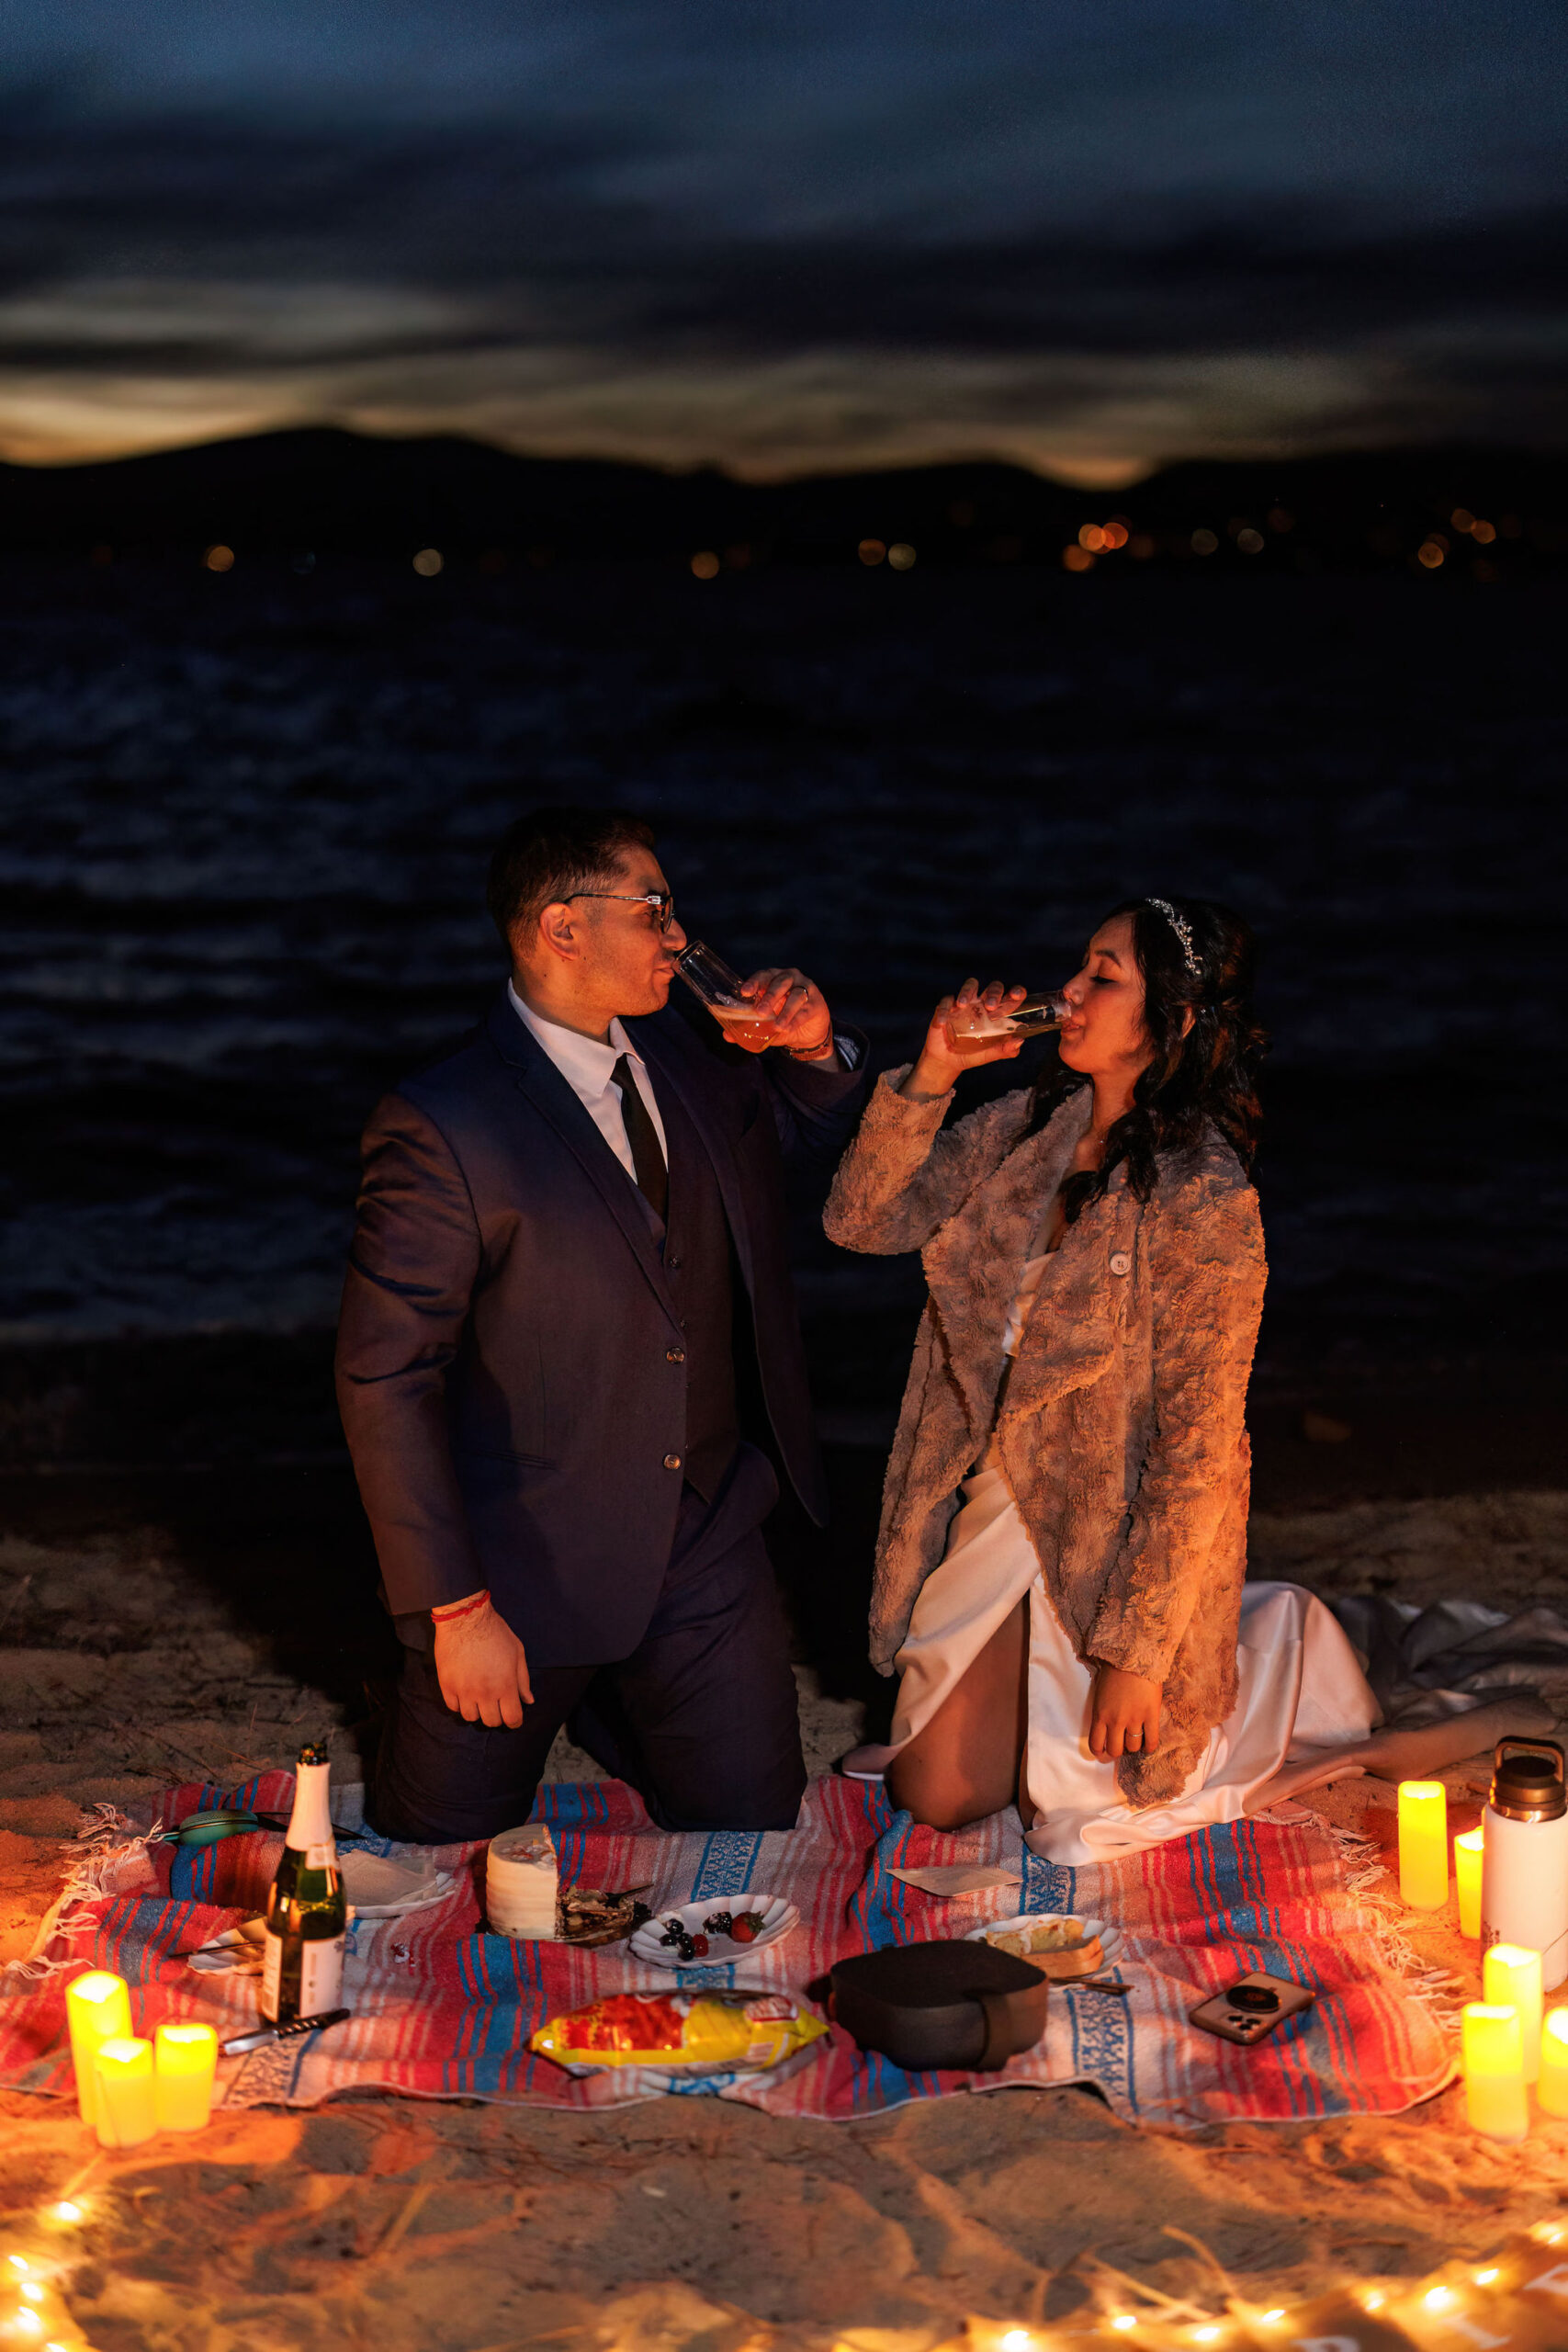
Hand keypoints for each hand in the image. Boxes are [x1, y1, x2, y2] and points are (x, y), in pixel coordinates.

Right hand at [433, 1597, 534, 1727]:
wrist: (465, 1618)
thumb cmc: (495, 1632)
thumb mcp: (517, 1652)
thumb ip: (523, 1680)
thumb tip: (528, 1700)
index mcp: (505, 1685)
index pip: (512, 1718)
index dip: (515, 1721)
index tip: (513, 1717)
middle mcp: (484, 1692)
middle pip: (491, 1721)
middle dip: (497, 1716)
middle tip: (496, 1705)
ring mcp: (464, 1690)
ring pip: (470, 1717)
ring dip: (477, 1710)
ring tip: (479, 1697)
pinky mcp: (447, 1685)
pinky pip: (453, 1707)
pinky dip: (460, 1704)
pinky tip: (465, 1692)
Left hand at [733, 966, 834, 1058]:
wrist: (808, 1032)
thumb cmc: (783, 1019)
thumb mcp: (765, 1024)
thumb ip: (748, 1027)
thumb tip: (727, 1036)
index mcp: (774, 978)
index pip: (763, 976)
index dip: (754, 982)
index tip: (745, 992)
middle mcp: (790, 979)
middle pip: (780, 983)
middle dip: (769, 997)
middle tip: (761, 1012)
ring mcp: (805, 988)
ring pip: (796, 995)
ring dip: (785, 1011)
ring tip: (777, 1026)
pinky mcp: (816, 1002)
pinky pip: (806, 1009)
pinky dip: (795, 1020)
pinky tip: (788, 1028)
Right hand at [900, 978, 1027, 1097]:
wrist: (948, 1062)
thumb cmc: (972, 1055)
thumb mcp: (990, 1054)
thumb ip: (1004, 1050)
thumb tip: (1019, 1040)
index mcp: (997, 1014)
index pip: (1010, 998)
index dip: (1016, 991)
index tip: (1016, 994)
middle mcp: (983, 1005)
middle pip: (993, 987)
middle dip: (994, 992)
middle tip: (991, 1006)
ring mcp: (965, 1005)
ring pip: (970, 986)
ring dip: (967, 991)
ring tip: (963, 1005)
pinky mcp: (948, 1008)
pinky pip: (946, 1002)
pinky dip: (944, 1010)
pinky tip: (943, 1023)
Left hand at [1088, 1663, 1162, 1760]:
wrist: (1134, 1656)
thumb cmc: (1114, 1670)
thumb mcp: (1100, 1692)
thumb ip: (1102, 1710)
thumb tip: (1105, 1725)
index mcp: (1099, 1714)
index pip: (1096, 1744)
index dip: (1100, 1752)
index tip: (1104, 1751)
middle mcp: (1115, 1720)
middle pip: (1115, 1750)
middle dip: (1118, 1751)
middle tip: (1122, 1745)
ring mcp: (1134, 1719)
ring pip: (1133, 1747)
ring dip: (1134, 1747)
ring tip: (1136, 1741)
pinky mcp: (1151, 1715)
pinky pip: (1151, 1740)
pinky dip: (1150, 1747)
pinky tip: (1149, 1746)